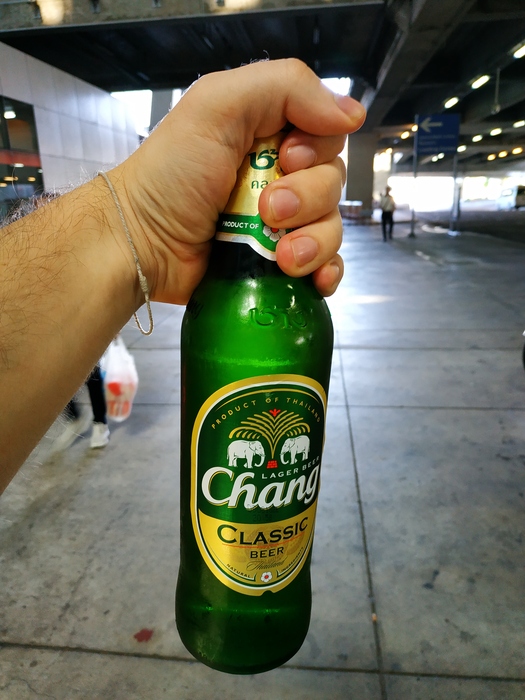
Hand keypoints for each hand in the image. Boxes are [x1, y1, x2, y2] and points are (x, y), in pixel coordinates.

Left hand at [111, 58, 365, 303]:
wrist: (141, 244)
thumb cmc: (171, 173)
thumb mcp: (219, 104)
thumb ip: (286, 87)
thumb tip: (353, 113)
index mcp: (269, 133)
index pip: (327, 135)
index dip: (316, 149)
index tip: (284, 158)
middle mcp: (280, 176)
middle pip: (333, 183)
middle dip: (307, 199)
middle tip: (267, 210)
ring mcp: (281, 225)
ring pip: (332, 227)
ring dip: (314, 241)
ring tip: (280, 254)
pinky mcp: (278, 264)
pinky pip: (325, 265)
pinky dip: (327, 271)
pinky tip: (315, 277)